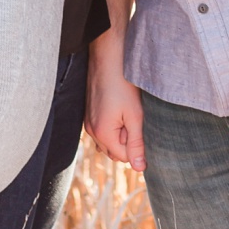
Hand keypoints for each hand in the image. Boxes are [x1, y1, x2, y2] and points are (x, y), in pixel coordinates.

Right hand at [86, 50, 145, 171]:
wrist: (107, 59)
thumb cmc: (123, 86)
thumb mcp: (135, 116)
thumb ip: (136, 144)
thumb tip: (139, 168)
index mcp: (103, 134)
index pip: (124, 157)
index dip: (136, 147)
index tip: (140, 127)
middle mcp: (91, 131)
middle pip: (114, 151)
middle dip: (126, 142)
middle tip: (133, 119)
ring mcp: (88, 122)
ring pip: (108, 140)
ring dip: (119, 133)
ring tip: (125, 112)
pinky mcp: (89, 114)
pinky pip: (102, 130)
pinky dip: (111, 126)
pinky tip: (117, 109)